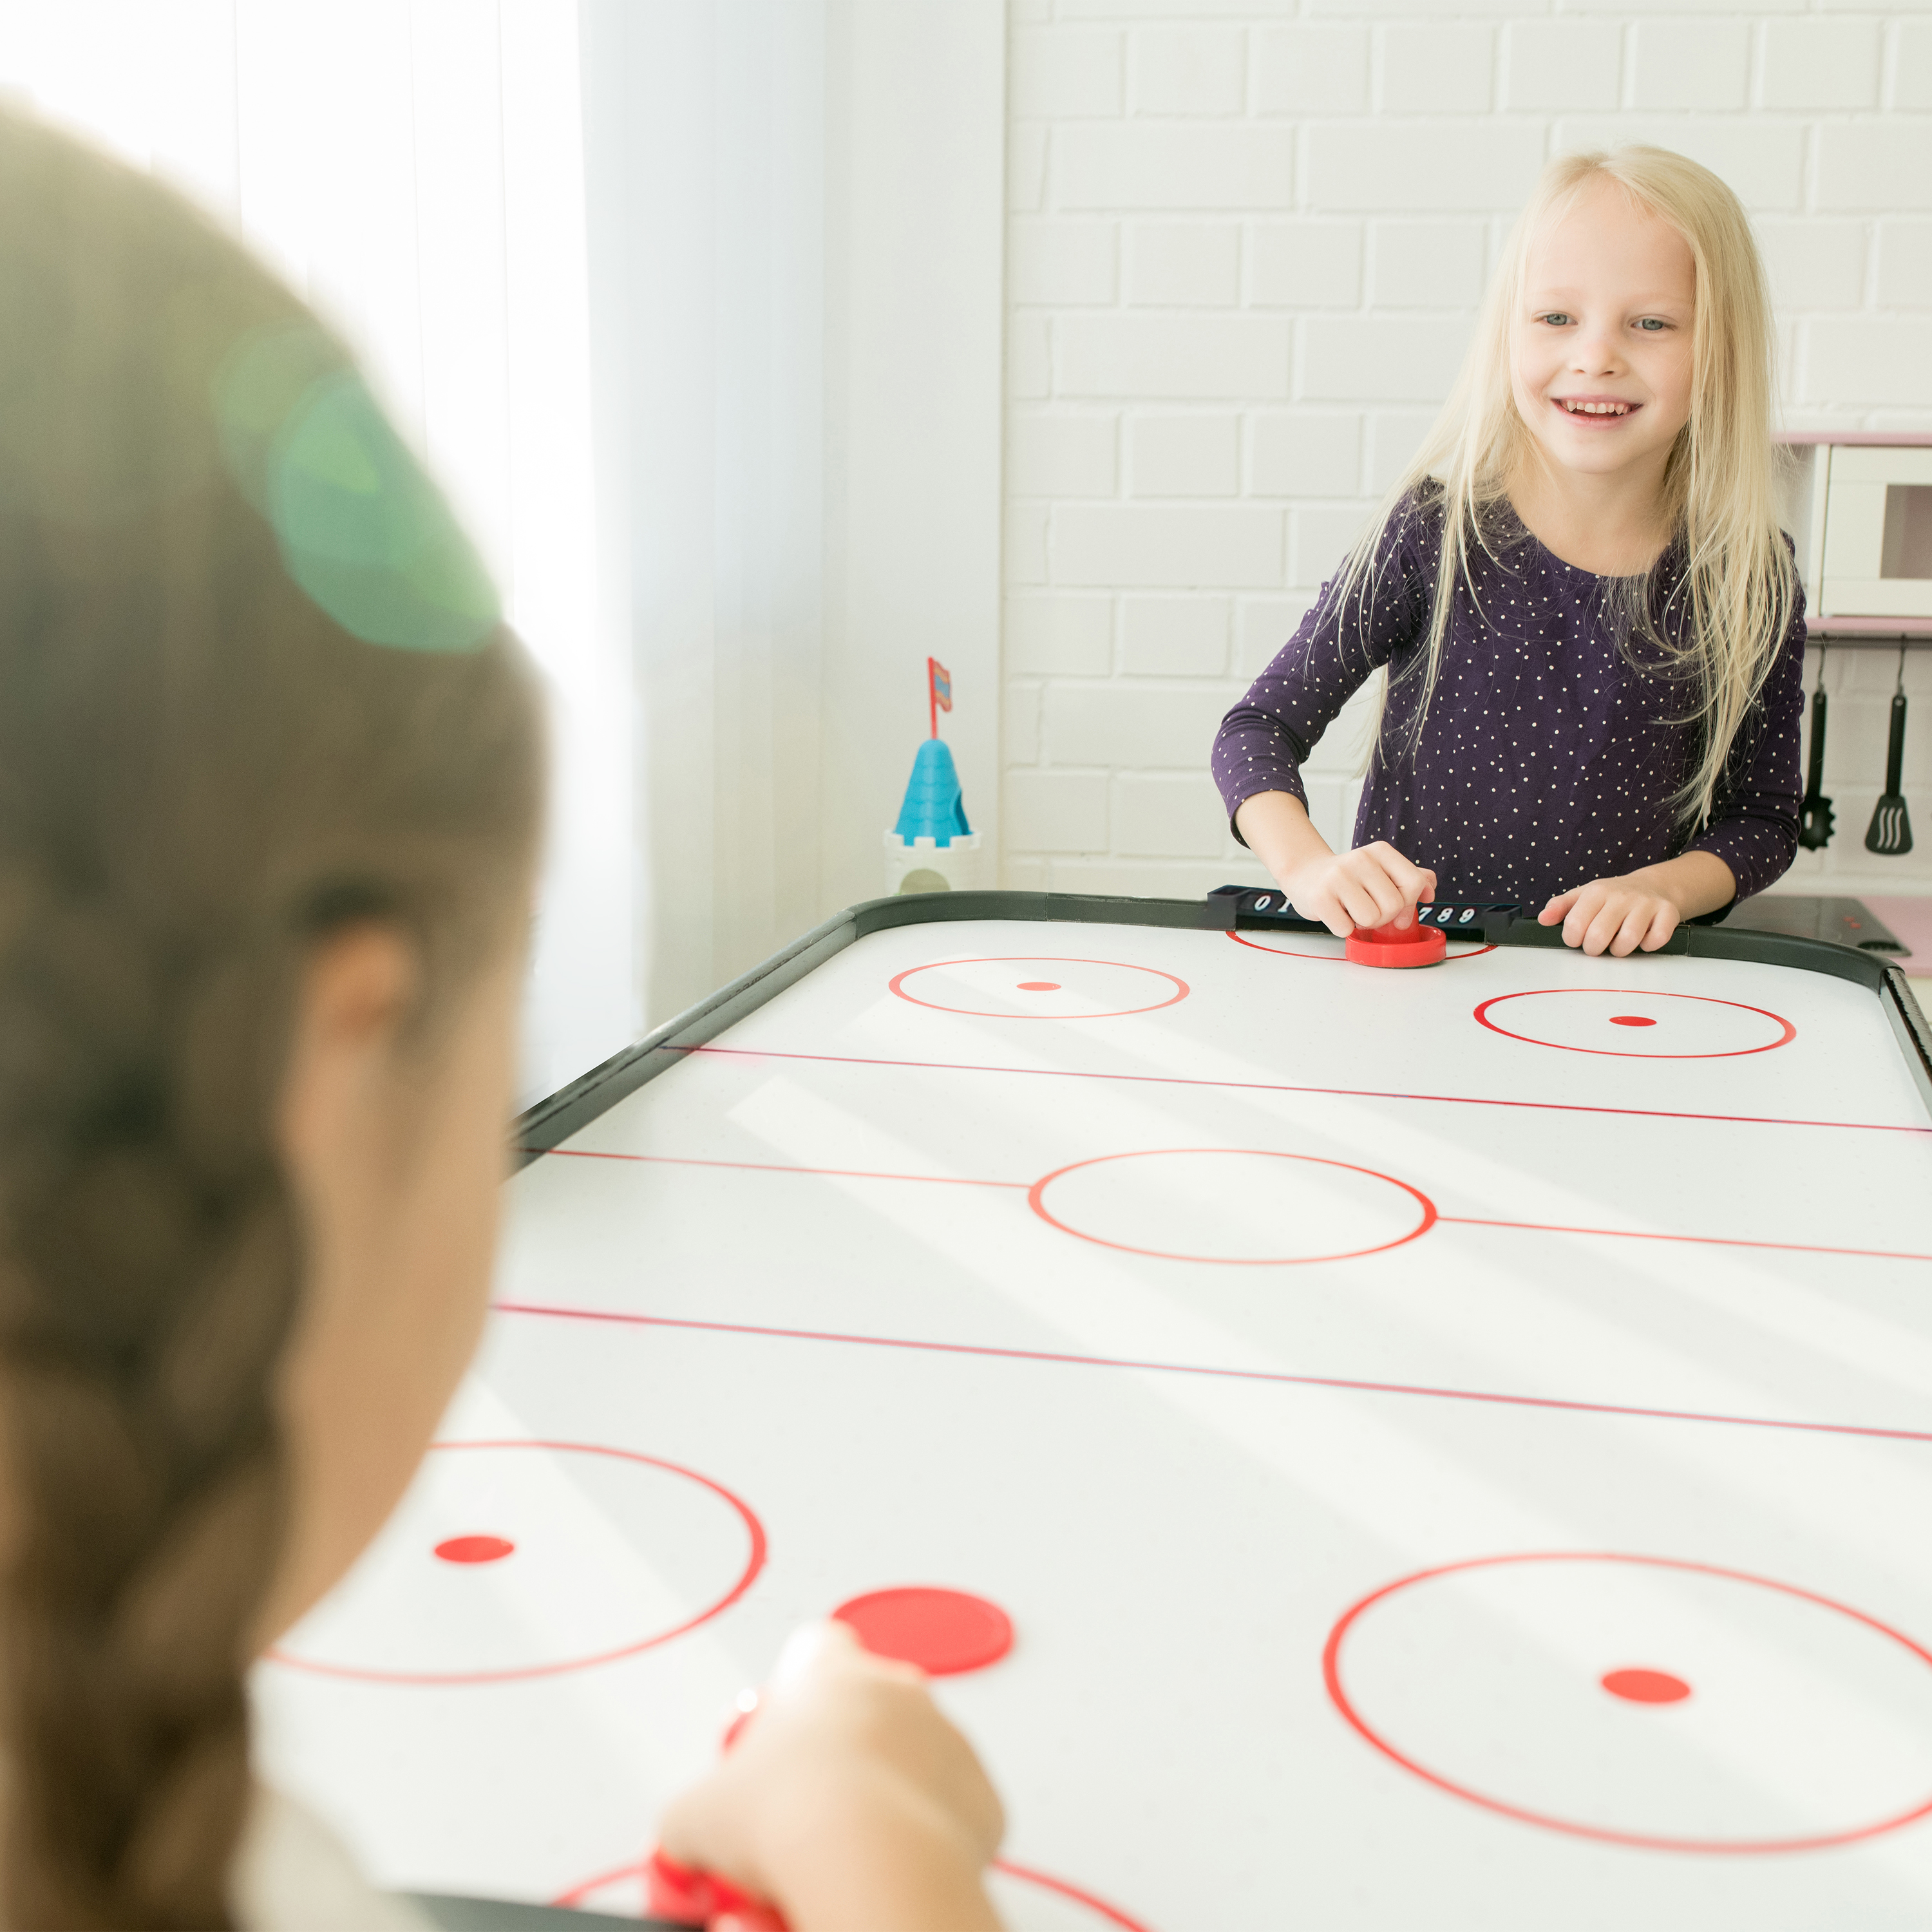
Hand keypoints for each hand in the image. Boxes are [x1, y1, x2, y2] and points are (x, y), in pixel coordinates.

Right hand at [658, 1622, 1004, 1931]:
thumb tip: (689, 1838)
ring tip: (844, 1853)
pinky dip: (922, 1839)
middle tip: (803, 1815)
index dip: (791, 1693)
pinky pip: (949, 1812)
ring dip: (882, 1797)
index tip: (775, 1741)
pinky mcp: (981, 1796)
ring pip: (910, 1761)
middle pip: (864, 1708)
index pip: (814, 1650)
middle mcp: (896, 1689)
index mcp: (829, 1672)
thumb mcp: (698, 1814)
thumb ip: (694, 1813)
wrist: (870, 1865)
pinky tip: (887, 1869)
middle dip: (837, 1756)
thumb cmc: (791, 1820)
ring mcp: (947, 1738)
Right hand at [1279, 840, 1437, 939]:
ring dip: (1362, 924)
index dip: (1410, 904)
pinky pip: (1346, 929)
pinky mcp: (1320, 897)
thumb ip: (1410, 878)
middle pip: (1394, 905)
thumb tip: (1429, 892)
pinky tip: (1335, 913)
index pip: (1414, 883)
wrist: (1305, 874)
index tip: (1399, 908)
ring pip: (1372, 919)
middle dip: (1384, 916)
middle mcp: (1360, 859)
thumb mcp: (1381, 870)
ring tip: (1350, 910)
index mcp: (1380, 851)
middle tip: (1367, 908)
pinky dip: (1342, 928)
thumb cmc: (1348, 878)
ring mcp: (1338, 877)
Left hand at [1538, 873, 1681, 955]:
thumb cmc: (1612, 897)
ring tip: (1617, 943)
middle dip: (1593, 949)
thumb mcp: (1582, 896)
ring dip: (1619, 950)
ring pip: (1627, 942)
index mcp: (1596, 892)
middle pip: (1598, 937)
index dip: (1573, 939)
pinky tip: (1642, 939)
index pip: (1575, 925)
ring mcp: (1646, 904)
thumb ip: (1560, 907)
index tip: (1577, 938)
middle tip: (1597, 944)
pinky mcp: (1668, 913)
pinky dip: (1648, 945)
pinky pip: (1656, 940)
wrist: (1653, 886)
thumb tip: (1543, 918)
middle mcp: (1621, 896)